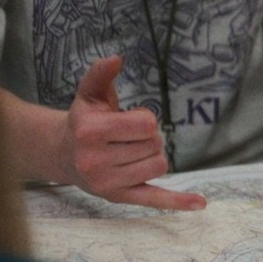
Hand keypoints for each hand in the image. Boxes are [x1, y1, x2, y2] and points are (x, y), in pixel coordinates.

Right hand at [56, 57, 205, 210]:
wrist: (63, 154)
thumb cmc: (83, 119)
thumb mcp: (89, 93)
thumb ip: (100, 73)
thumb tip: (116, 58)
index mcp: (90, 132)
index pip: (146, 125)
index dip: (145, 119)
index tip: (129, 120)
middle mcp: (95, 161)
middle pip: (154, 145)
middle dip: (147, 137)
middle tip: (126, 137)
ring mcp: (107, 183)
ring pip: (159, 166)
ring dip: (152, 155)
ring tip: (131, 151)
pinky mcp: (118, 198)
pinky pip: (154, 200)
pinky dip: (177, 202)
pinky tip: (200, 203)